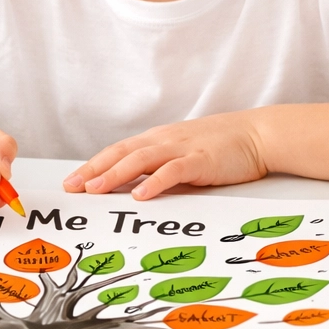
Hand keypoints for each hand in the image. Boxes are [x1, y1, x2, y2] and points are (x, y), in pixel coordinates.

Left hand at [62, 111, 267, 199]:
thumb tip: (136, 187)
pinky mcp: (200, 160)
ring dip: (115, 174)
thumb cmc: (222, 146)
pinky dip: (154, 182)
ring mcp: (182, 148)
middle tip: (71, 187)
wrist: (257, 133)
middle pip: (121, 153)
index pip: (118, 151)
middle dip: (94, 170)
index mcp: (159, 139)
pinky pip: (173, 170)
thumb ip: (162, 167)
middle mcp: (164, 140)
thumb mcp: (185, 154)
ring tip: (95, 189)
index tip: (72, 181)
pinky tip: (141, 194)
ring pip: (140, 159)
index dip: (93, 165)